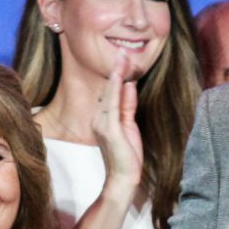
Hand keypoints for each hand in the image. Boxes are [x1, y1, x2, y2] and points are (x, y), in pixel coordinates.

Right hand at [92, 50, 143, 198]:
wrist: (124, 178)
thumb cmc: (127, 154)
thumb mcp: (129, 124)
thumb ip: (128, 105)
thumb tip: (129, 85)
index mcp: (102, 117)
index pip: (110, 92)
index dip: (116, 75)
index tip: (122, 58)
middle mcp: (98, 118)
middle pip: (109, 89)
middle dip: (116, 69)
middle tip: (122, 51)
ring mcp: (102, 123)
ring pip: (110, 93)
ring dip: (116, 74)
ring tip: (122, 57)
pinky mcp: (109, 129)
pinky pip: (112, 104)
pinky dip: (115, 89)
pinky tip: (120, 77)